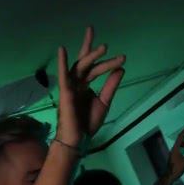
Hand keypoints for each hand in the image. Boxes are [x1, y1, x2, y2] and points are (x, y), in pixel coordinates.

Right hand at [55, 26, 125, 144]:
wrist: (78, 139)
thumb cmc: (88, 122)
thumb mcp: (105, 101)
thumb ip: (111, 85)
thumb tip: (121, 68)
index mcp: (85, 85)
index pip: (95, 68)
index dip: (105, 60)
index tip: (121, 56)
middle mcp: (77, 83)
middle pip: (87, 63)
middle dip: (95, 51)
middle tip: (107, 44)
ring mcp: (70, 86)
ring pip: (80, 67)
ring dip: (90, 56)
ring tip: (103, 47)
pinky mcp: (66, 92)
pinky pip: (63, 75)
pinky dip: (62, 63)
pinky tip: (62, 50)